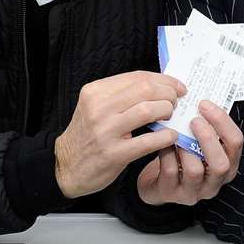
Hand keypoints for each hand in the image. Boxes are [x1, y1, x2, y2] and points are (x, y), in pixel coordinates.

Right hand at [54, 71, 183, 198]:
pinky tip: (171, 136)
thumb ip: (121, 95)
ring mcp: (105, 131)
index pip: (137, 77)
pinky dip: (164, 137)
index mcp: (95, 91)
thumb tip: (159, 86)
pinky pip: (147, 141)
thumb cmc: (87, 135)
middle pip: (144, 90)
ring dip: (166, 111)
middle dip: (168, 94)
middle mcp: (98, 108)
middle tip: (176, 101)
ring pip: (146, 110)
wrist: (65, 166)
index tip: (177, 86)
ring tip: (171, 116)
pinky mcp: (113, 154)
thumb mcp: (96, 106)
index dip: (163, 80)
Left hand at [136, 101, 243, 205]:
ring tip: (175, 132)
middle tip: (194, 120)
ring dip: (184, 147)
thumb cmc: (181, 156)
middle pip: (221, 164)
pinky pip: (170, 171)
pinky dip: (166, 152)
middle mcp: (214, 181)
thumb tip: (200, 99)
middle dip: (208, 139)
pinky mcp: (171, 193)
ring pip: (194, 170)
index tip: (204, 104)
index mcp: (227, 164)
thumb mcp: (199, 142)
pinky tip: (162, 141)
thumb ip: (205, 126)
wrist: (158, 181)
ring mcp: (193, 191)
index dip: (222, 122)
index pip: (235, 143)